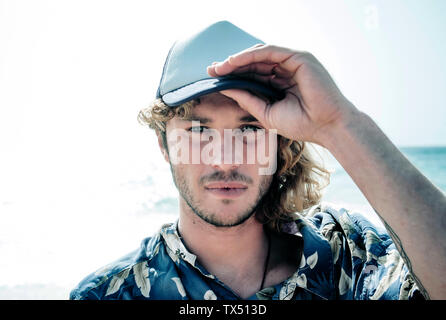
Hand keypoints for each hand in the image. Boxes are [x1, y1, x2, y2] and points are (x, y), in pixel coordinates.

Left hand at [207, 44, 357, 145]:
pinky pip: (269, 52)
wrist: (327, 127)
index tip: (214, 78)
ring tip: (219, 67)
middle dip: (231, 66)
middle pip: (253, 63)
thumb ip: (248, 99)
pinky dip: (250, 55)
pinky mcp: (299, 57)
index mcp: (281, 83)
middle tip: (211, 70)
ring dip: (237, 59)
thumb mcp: (266, 112)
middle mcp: (286, 70)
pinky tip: (234, 61)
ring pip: (259, 55)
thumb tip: (225, 89)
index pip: (253, 74)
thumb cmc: (302, 124)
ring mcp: (293, 62)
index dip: (234, 75)